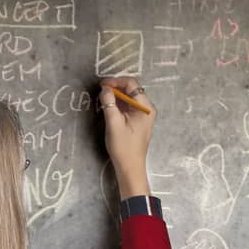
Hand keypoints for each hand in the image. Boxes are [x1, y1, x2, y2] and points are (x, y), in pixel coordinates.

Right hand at [99, 77, 155, 198]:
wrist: (130, 166)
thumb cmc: (123, 146)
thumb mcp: (114, 123)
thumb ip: (109, 103)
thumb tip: (105, 88)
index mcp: (146, 107)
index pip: (132, 84)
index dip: (116, 81)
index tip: (102, 85)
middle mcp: (147, 109)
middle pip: (131, 89)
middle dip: (115, 88)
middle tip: (100, 91)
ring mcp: (143, 115)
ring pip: (128, 98)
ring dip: (115, 96)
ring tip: (103, 98)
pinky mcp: (138, 121)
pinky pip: (128, 106)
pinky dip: (118, 104)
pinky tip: (108, 107)